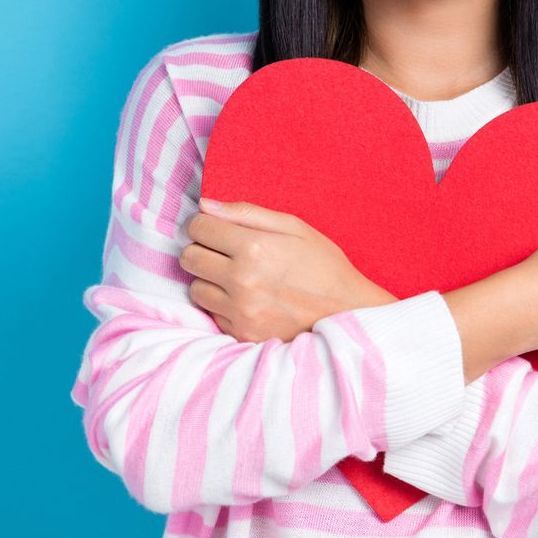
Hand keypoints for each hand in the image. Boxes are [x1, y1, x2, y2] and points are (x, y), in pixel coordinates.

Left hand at [181, 198, 383, 341]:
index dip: (204, 223)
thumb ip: (247, 213)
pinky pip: (212, 313)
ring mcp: (240, 310)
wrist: (347, 312)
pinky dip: (222, 304)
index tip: (215, 227)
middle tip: (224, 251)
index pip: (199, 227)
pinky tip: (247, 298)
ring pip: (195, 288)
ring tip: (237, 276)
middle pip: (190, 257)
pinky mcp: (242, 333)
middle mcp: (242, 280)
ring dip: (209, 279)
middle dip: (202, 249)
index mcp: (254, 248)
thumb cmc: (324, 265)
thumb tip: (206, 204)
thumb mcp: (294, 227)